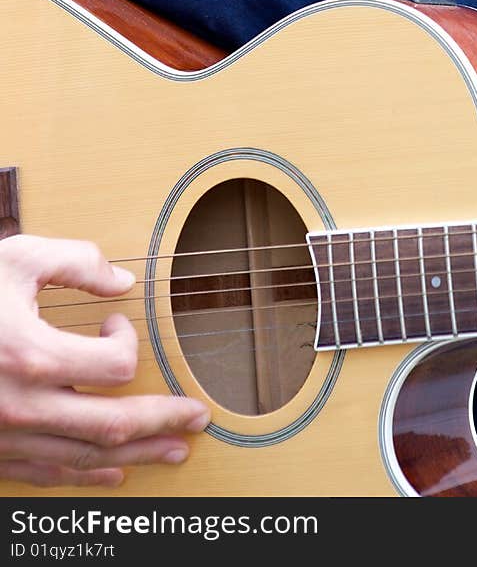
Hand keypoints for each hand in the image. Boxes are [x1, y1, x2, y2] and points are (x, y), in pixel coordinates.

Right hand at [0, 233, 210, 487]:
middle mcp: (22, 406)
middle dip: (162, 423)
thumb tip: (122, 280)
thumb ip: (74, 261)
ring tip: (174, 451)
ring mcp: (7, 436)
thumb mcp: (13, 258)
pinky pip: (47, 475)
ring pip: (84, 458)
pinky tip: (113, 473)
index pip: (113, 366)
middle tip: (199, 420)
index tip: (118, 323)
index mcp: (32, 356)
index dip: (128, 342)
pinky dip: (85, 477)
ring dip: (135, 455)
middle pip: (111, 426)